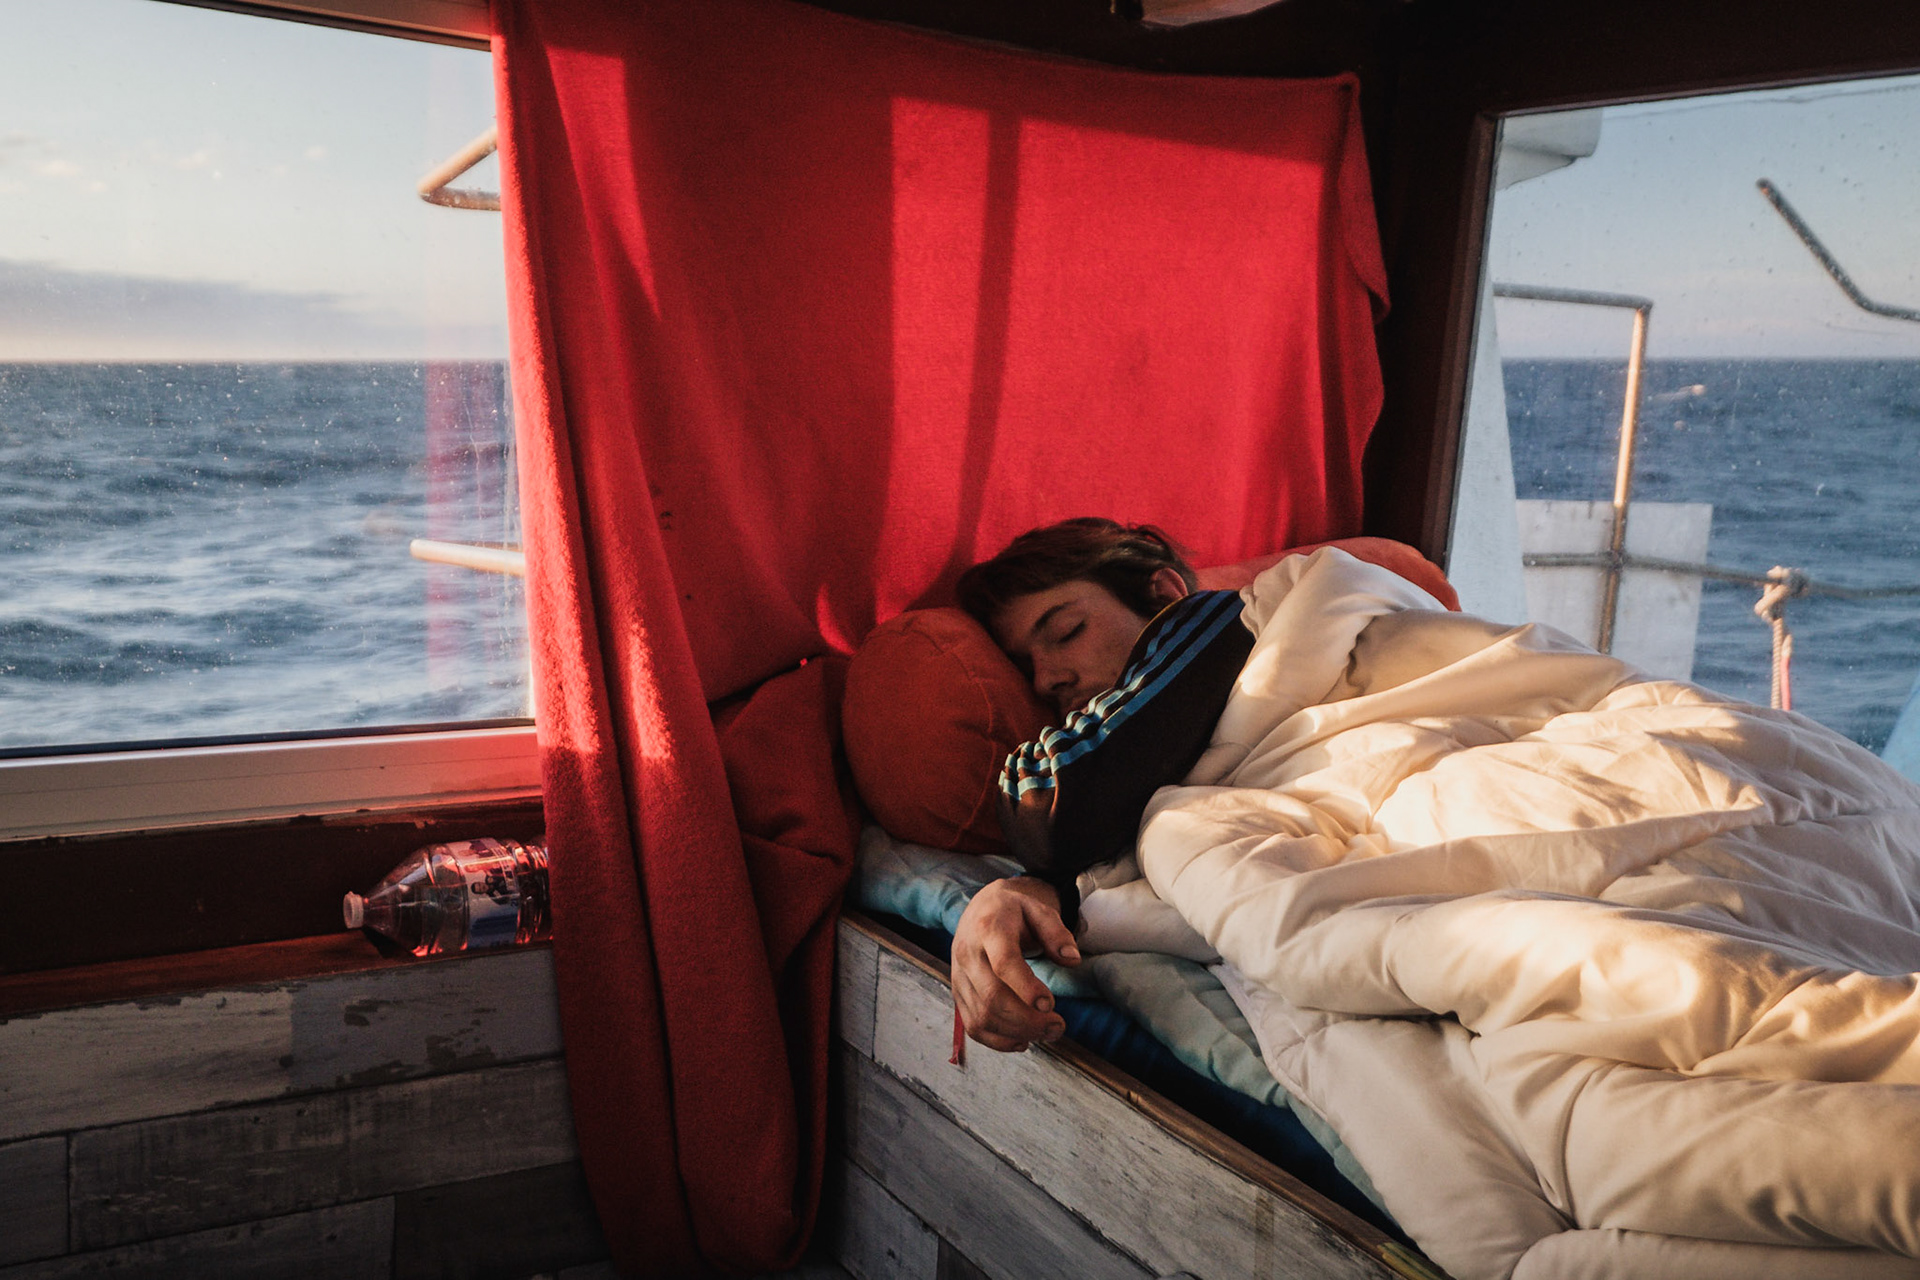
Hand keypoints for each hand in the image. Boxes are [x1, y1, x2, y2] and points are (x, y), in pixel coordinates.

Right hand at [951, 877, 1081, 1051]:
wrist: (980, 909)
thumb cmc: (1013, 912)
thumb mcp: (1038, 910)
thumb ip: (1056, 932)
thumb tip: (1072, 959)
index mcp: (989, 929)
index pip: (1003, 963)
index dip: (1026, 987)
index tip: (1050, 1004)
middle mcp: (968, 954)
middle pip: (992, 997)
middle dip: (1027, 1020)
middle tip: (1058, 1026)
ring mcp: (960, 977)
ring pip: (982, 1017)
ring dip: (1016, 1033)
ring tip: (1047, 1033)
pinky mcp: (958, 994)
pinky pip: (973, 1026)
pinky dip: (998, 1041)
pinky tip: (1022, 1041)